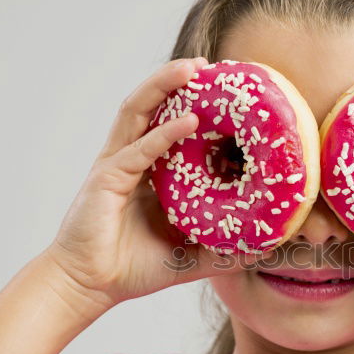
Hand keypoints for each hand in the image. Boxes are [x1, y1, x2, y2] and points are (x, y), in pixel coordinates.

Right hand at [43, 57, 258, 312]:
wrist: (90, 287)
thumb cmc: (133, 269)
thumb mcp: (190, 257)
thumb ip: (223, 250)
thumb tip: (264, 249)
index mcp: (148, 172)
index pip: (170, 126)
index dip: (195, 105)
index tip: (226, 93)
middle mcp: (131, 159)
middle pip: (153, 106)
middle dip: (178, 81)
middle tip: (212, 66)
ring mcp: (116, 164)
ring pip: (139, 111)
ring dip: (164, 86)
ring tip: (193, 68)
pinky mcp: (107, 178)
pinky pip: (139, 149)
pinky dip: (164, 133)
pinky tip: (190, 120)